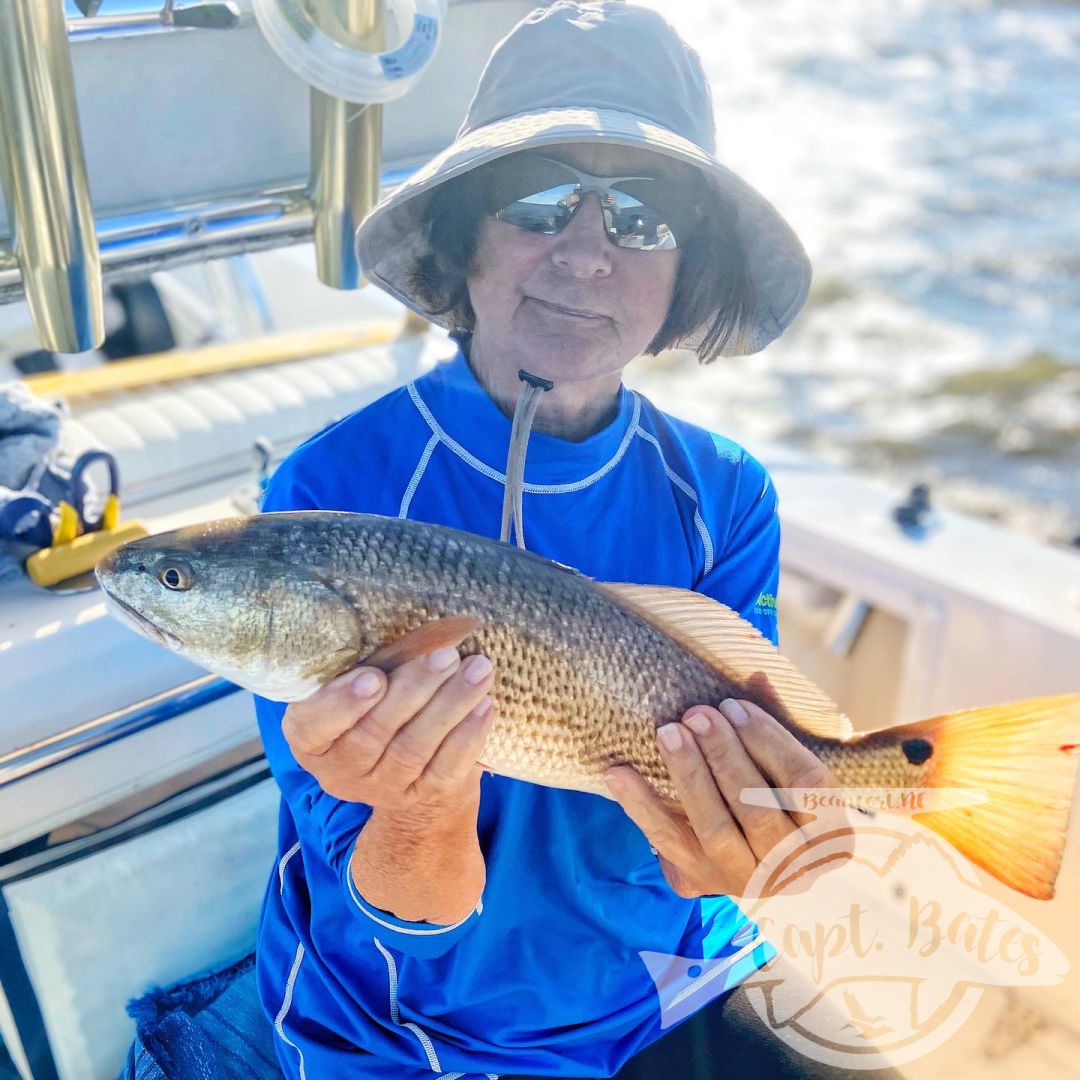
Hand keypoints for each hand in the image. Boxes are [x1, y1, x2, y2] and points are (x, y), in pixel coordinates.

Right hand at [281, 624, 496, 814]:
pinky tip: (484, 705)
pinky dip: (467, 736)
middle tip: (446, 655)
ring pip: (414, 749)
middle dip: (414, 690)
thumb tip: (416, 632)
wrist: (405, 768)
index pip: (315, 724)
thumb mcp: (359, 684)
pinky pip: (445, 769)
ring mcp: (382, 789)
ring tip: (478, 670)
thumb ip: (372, 664)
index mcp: (311, 736)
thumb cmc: (376, 705)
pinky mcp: (422, 797)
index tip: (375, 676)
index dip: (343, 702)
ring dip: (450, 705)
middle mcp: (341, 770)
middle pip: (373, 733)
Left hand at [603, 698, 852, 898]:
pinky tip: (619, 772)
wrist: (755, 847)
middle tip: (696, 713)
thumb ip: (777, 721)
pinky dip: (641, 806)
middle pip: (758, 809)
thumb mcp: (790, 759)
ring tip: (667, 732)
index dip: (769, 741)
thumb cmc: (779, 788)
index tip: (734, 705)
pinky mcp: (701, 880)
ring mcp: (746, 880)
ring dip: (688, 777)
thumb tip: (757, 677)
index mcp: (832, 835)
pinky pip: (668, 843)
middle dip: (724, 756)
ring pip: (715, 830)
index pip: (807, 785)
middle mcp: (795, 869)